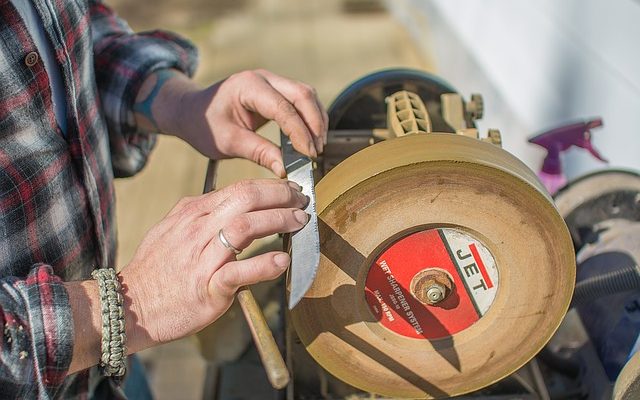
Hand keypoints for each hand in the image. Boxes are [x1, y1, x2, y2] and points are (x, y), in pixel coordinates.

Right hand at [119, 179, 308, 348]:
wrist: (129, 307)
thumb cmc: (155, 271)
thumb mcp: (171, 229)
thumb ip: (199, 214)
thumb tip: (227, 202)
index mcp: (192, 213)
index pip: (239, 189)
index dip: (270, 187)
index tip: (289, 190)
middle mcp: (197, 229)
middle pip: (245, 198)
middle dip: (280, 195)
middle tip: (301, 201)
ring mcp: (202, 258)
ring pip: (245, 227)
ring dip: (278, 221)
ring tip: (299, 222)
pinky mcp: (207, 287)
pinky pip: (239, 271)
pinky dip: (263, 264)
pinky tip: (282, 260)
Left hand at [170, 69, 327, 176]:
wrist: (192, 111)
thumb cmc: (204, 124)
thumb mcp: (228, 142)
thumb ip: (259, 153)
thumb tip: (285, 169)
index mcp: (248, 86)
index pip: (283, 108)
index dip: (300, 132)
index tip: (308, 155)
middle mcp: (263, 78)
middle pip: (303, 94)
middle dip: (314, 124)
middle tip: (316, 152)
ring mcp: (272, 82)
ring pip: (307, 95)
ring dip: (316, 120)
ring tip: (316, 148)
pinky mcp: (276, 91)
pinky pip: (301, 100)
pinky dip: (310, 118)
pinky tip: (310, 138)